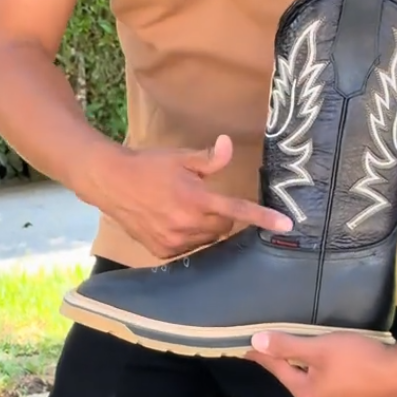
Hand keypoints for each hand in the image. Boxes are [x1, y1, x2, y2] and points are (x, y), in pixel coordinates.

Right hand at [79, 134, 292, 258]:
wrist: (111, 182)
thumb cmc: (148, 166)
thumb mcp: (181, 157)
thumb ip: (210, 158)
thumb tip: (229, 145)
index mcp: (196, 199)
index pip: (238, 210)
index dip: (264, 218)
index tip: (286, 224)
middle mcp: (187, 224)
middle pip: (224, 227)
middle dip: (222, 215)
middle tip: (205, 198)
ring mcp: (174, 241)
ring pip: (207, 240)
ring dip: (206, 227)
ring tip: (185, 209)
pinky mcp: (162, 251)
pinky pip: (188, 248)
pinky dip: (188, 237)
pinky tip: (173, 221)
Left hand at [246, 331, 396, 396]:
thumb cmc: (361, 360)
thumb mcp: (320, 348)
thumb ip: (288, 346)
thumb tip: (257, 342)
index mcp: (306, 394)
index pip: (277, 370)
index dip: (262, 355)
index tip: (248, 348)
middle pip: (293, 379)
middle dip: (282, 363)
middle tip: (270, 348)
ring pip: (311, 384)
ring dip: (303, 369)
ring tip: (296, 355)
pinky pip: (328, 387)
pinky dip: (320, 375)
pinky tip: (325, 367)